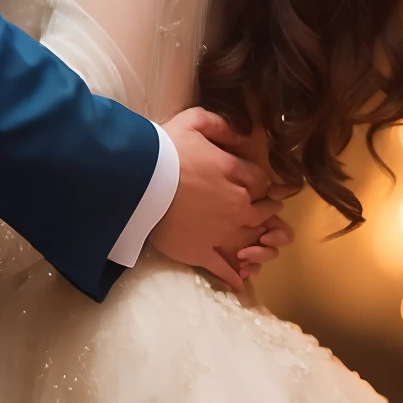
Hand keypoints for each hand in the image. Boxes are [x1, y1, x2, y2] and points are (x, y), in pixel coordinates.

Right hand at [151, 108, 293, 290]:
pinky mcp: (201, 250)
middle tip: (264, 208)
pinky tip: (238, 281)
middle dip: (264, 207)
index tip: (252, 183)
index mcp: (236, 172)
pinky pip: (223, 266)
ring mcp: (221, 230)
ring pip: (248, 236)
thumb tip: (242, 135)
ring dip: (255, 237)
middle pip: (262, 209)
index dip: (257, 181)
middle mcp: (236, 203)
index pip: (260, 180)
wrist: (138, 180)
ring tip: (255, 240)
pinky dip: (232, 275)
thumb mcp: (194, 121)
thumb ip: (221, 125)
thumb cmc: (164, 147)